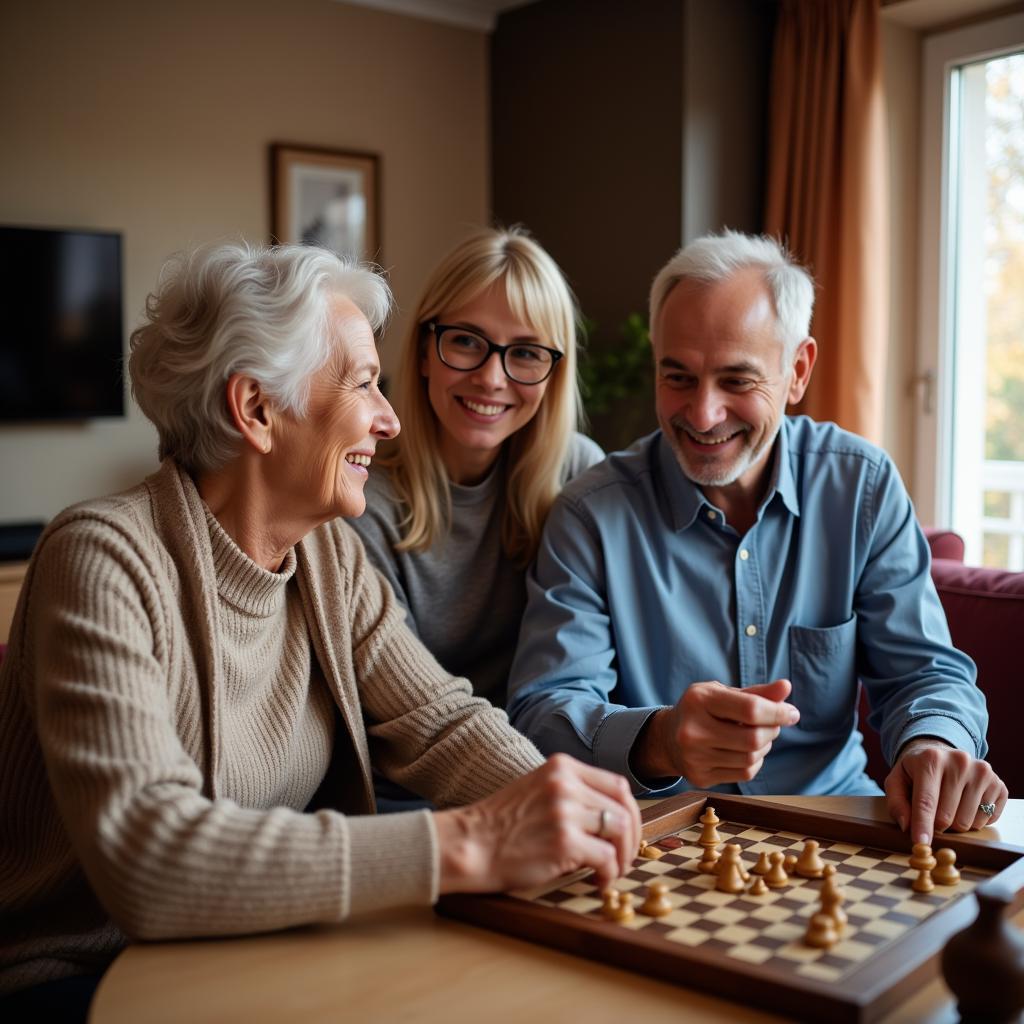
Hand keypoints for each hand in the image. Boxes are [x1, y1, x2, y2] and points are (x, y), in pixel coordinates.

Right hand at [434, 754, 640, 894]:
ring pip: (619, 832)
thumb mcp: (538, 790)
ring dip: (621, 858)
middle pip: (623, 808)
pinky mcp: (564, 842)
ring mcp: (565, 811)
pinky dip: (608, 874)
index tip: (625, 833)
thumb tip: (612, 816)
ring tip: (608, 871)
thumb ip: (572, 794)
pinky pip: (606, 858)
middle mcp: (566, 783)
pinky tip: (596, 880)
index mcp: (561, 767)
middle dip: (631, 838)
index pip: (617, 785)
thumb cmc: (501, 825)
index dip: (629, 812)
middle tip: (624, 858)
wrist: (470, 844)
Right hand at [631, 678, 799, 787]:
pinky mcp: (700, 776)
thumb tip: (786, 687)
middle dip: (772, 730)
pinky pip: (744, 773)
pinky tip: (746, 751)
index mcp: (699, 700)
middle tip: (773, 724)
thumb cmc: (702, 710)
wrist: (668, 738)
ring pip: (751, 758)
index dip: (778, 712)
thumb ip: (756, 693)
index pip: (750, 709)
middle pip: (753, 738)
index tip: (792, 713)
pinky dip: (755, 761)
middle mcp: (692, 730)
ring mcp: (694, 757)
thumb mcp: (723, 694)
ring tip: (757, 735)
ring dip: (764, 746)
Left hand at [884, 737, 1007, 842]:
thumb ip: (896, 803)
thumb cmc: (916, 772)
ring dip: (955, 825)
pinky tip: (965, 805)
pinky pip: (987, 820)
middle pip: (947, 817)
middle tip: (931, 817)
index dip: (923, 826)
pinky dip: (974, 821)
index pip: (926, 801)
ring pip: (968, 822)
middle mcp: (960, 762)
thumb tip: (907, 826)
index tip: (921, 844)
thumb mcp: (896, 781)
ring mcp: (982, 772)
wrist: (941, 754)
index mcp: (931, 759)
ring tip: (948, 807)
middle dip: (936, 826)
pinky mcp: (998, 784)